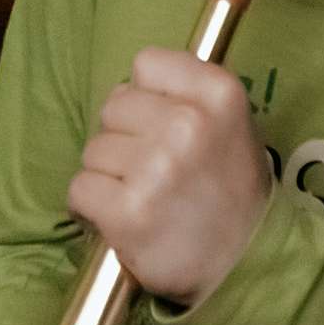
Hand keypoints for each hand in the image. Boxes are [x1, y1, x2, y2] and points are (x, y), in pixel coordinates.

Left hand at [62, 49, 271, 311]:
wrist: (243, 260)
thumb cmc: (229, 186)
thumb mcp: (230, 122)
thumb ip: (188, 93)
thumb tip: (128, 84)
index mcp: (219, 93)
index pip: (146, 64)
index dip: (147, 96)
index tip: (161, 123)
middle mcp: (188, 123)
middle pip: (114, 106)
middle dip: (124, 136)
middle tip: (150, 167)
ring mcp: (156, 168)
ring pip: (93, 150)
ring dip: (108, 174)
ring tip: (139, 195)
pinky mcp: (129, 212)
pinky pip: (79, 188)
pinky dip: (91, 206)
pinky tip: (118, 216)